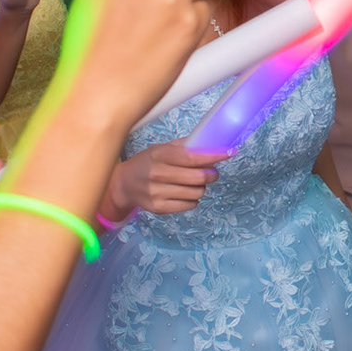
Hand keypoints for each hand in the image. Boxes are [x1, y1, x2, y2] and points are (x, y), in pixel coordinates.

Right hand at [105, 142, 227, 217]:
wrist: (123, 185)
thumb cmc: (147, 164)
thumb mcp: (161, 149)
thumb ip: (184, 146)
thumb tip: (209, 142)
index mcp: (159, 155)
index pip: (192, 157)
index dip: (213, 156)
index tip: (228, 153)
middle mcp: (158, 174)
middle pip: (198, 177)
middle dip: (212, 174)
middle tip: (212, 172)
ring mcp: (157, 193)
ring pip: (197, 193)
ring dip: (201, 187)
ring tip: (194, 182)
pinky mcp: (159, 208)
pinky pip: (190, 205)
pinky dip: (193, 199)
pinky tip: (185, 192)